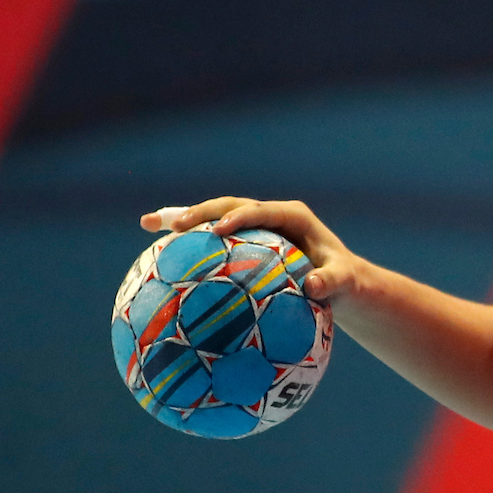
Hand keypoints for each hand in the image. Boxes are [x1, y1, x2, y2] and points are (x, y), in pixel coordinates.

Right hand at [140, 196, 364, 304]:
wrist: (339, 282)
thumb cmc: (343, 281)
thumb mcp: (344, 281)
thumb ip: (332, 281)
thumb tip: (315, 286)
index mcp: (291, 216)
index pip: (260, 211)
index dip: (239, 216)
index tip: (220, 229)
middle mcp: (268, 216)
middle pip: (228, 206)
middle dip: (201, 212)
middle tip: (174, 225)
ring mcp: (252, 227)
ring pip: (213, 218)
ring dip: (182, 219)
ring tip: (148, 223)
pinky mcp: (242, 242)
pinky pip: (210, 240)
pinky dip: (185, 243)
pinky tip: (153, 253)